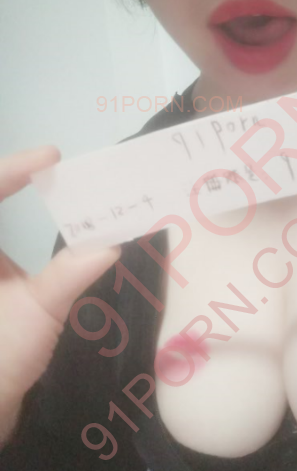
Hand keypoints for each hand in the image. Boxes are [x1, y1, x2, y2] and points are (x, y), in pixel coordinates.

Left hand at [0, 146, 120, 443]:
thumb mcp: (38, 313)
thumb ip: (73, 273)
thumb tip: (113, 243)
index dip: (13, 168)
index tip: (51, 157)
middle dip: (15, 179)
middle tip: (56, 171)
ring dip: (17, 201)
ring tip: (56, 190)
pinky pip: (4, 244)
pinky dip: (24, 232)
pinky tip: (55, 233)